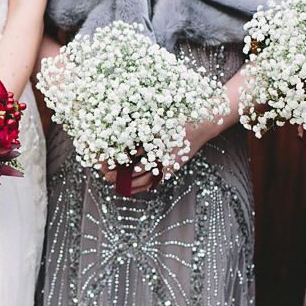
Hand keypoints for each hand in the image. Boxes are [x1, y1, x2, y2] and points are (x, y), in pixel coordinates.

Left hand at [98, 121, 216, 193]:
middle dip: (119, 174)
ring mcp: (168, 163)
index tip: (104, 162)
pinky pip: (154, 181)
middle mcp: (162, 154)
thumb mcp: (158, 117)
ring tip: (114, 184)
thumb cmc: (179, 117)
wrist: (202, 125)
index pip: (131, 153)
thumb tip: (119, 128)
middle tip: (104, 175)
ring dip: (128, 183)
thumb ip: (140, 124)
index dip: (117, 159)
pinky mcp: (171, 168)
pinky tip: (129, 189)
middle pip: (136, 169)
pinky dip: (141, 186)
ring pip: (145, 179)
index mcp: (156, 141)